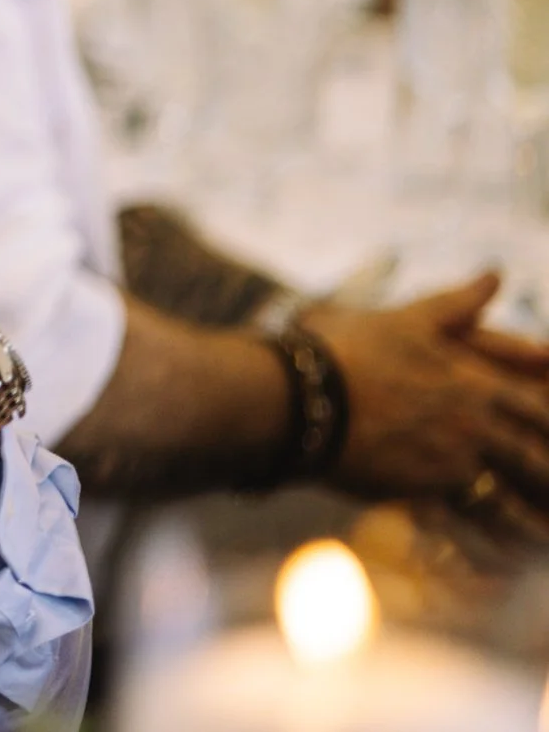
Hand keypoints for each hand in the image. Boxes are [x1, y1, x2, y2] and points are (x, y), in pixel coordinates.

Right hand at [305, 275, 548, 544]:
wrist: (300, 397)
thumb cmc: (348, 350)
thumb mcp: (406, 318)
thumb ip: (457, 302)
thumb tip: (497, 274)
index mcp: (473, 376)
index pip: (540, 400)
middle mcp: (475, 418)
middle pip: (535, 449)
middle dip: (547, 463)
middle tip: (548, 472)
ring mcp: (456, 455)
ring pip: (517, 486)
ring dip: (539, 509)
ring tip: (547, 529)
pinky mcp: (430, 487)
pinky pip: (480, 516)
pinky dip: (506, 533)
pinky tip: (517, 550)